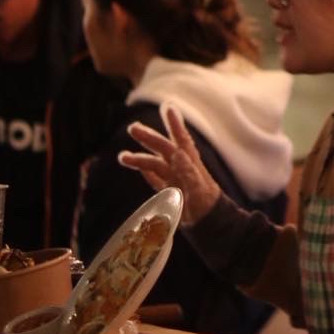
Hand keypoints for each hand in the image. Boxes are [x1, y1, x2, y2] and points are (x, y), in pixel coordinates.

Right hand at [119, 105, 221, 224]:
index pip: (181, 139)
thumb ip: (189, 171)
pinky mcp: (170, 193)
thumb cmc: (208, 207)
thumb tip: (176, 153)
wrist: (211, 226)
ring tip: (122, 156)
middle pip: (163, 149)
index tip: (167, 107)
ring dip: (139, 159)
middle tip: (133, 128)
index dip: (174, 124)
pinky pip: (156, 180)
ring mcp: (175, 180)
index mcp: (191, 164)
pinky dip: (147, 173)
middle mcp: (182, 168)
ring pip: (154, 165)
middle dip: (148, 138)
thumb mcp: (200, 189)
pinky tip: (138, 167)